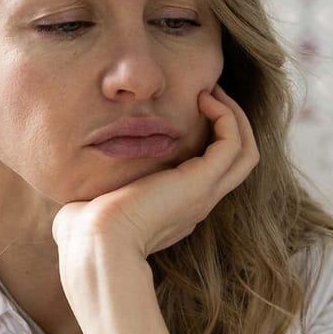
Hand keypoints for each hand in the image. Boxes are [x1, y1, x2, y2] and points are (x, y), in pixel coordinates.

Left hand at [53, 85, 258, 264]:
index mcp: (179, 207)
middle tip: (209, 93)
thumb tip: (87, 183)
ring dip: (234, 115)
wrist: (95, 242)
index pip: (213, 171)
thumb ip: (105, 190)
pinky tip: (202, 100)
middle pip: (240, 160)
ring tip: (211, 91)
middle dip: (230, 122)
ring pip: (245, 151)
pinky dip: (226, 117)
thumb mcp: (104, 201)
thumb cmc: (88, 228)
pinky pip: (232, 143)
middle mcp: (198, 202)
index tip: (189, 108)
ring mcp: (204, 194)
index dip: (209, 137)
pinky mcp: (201, 182)